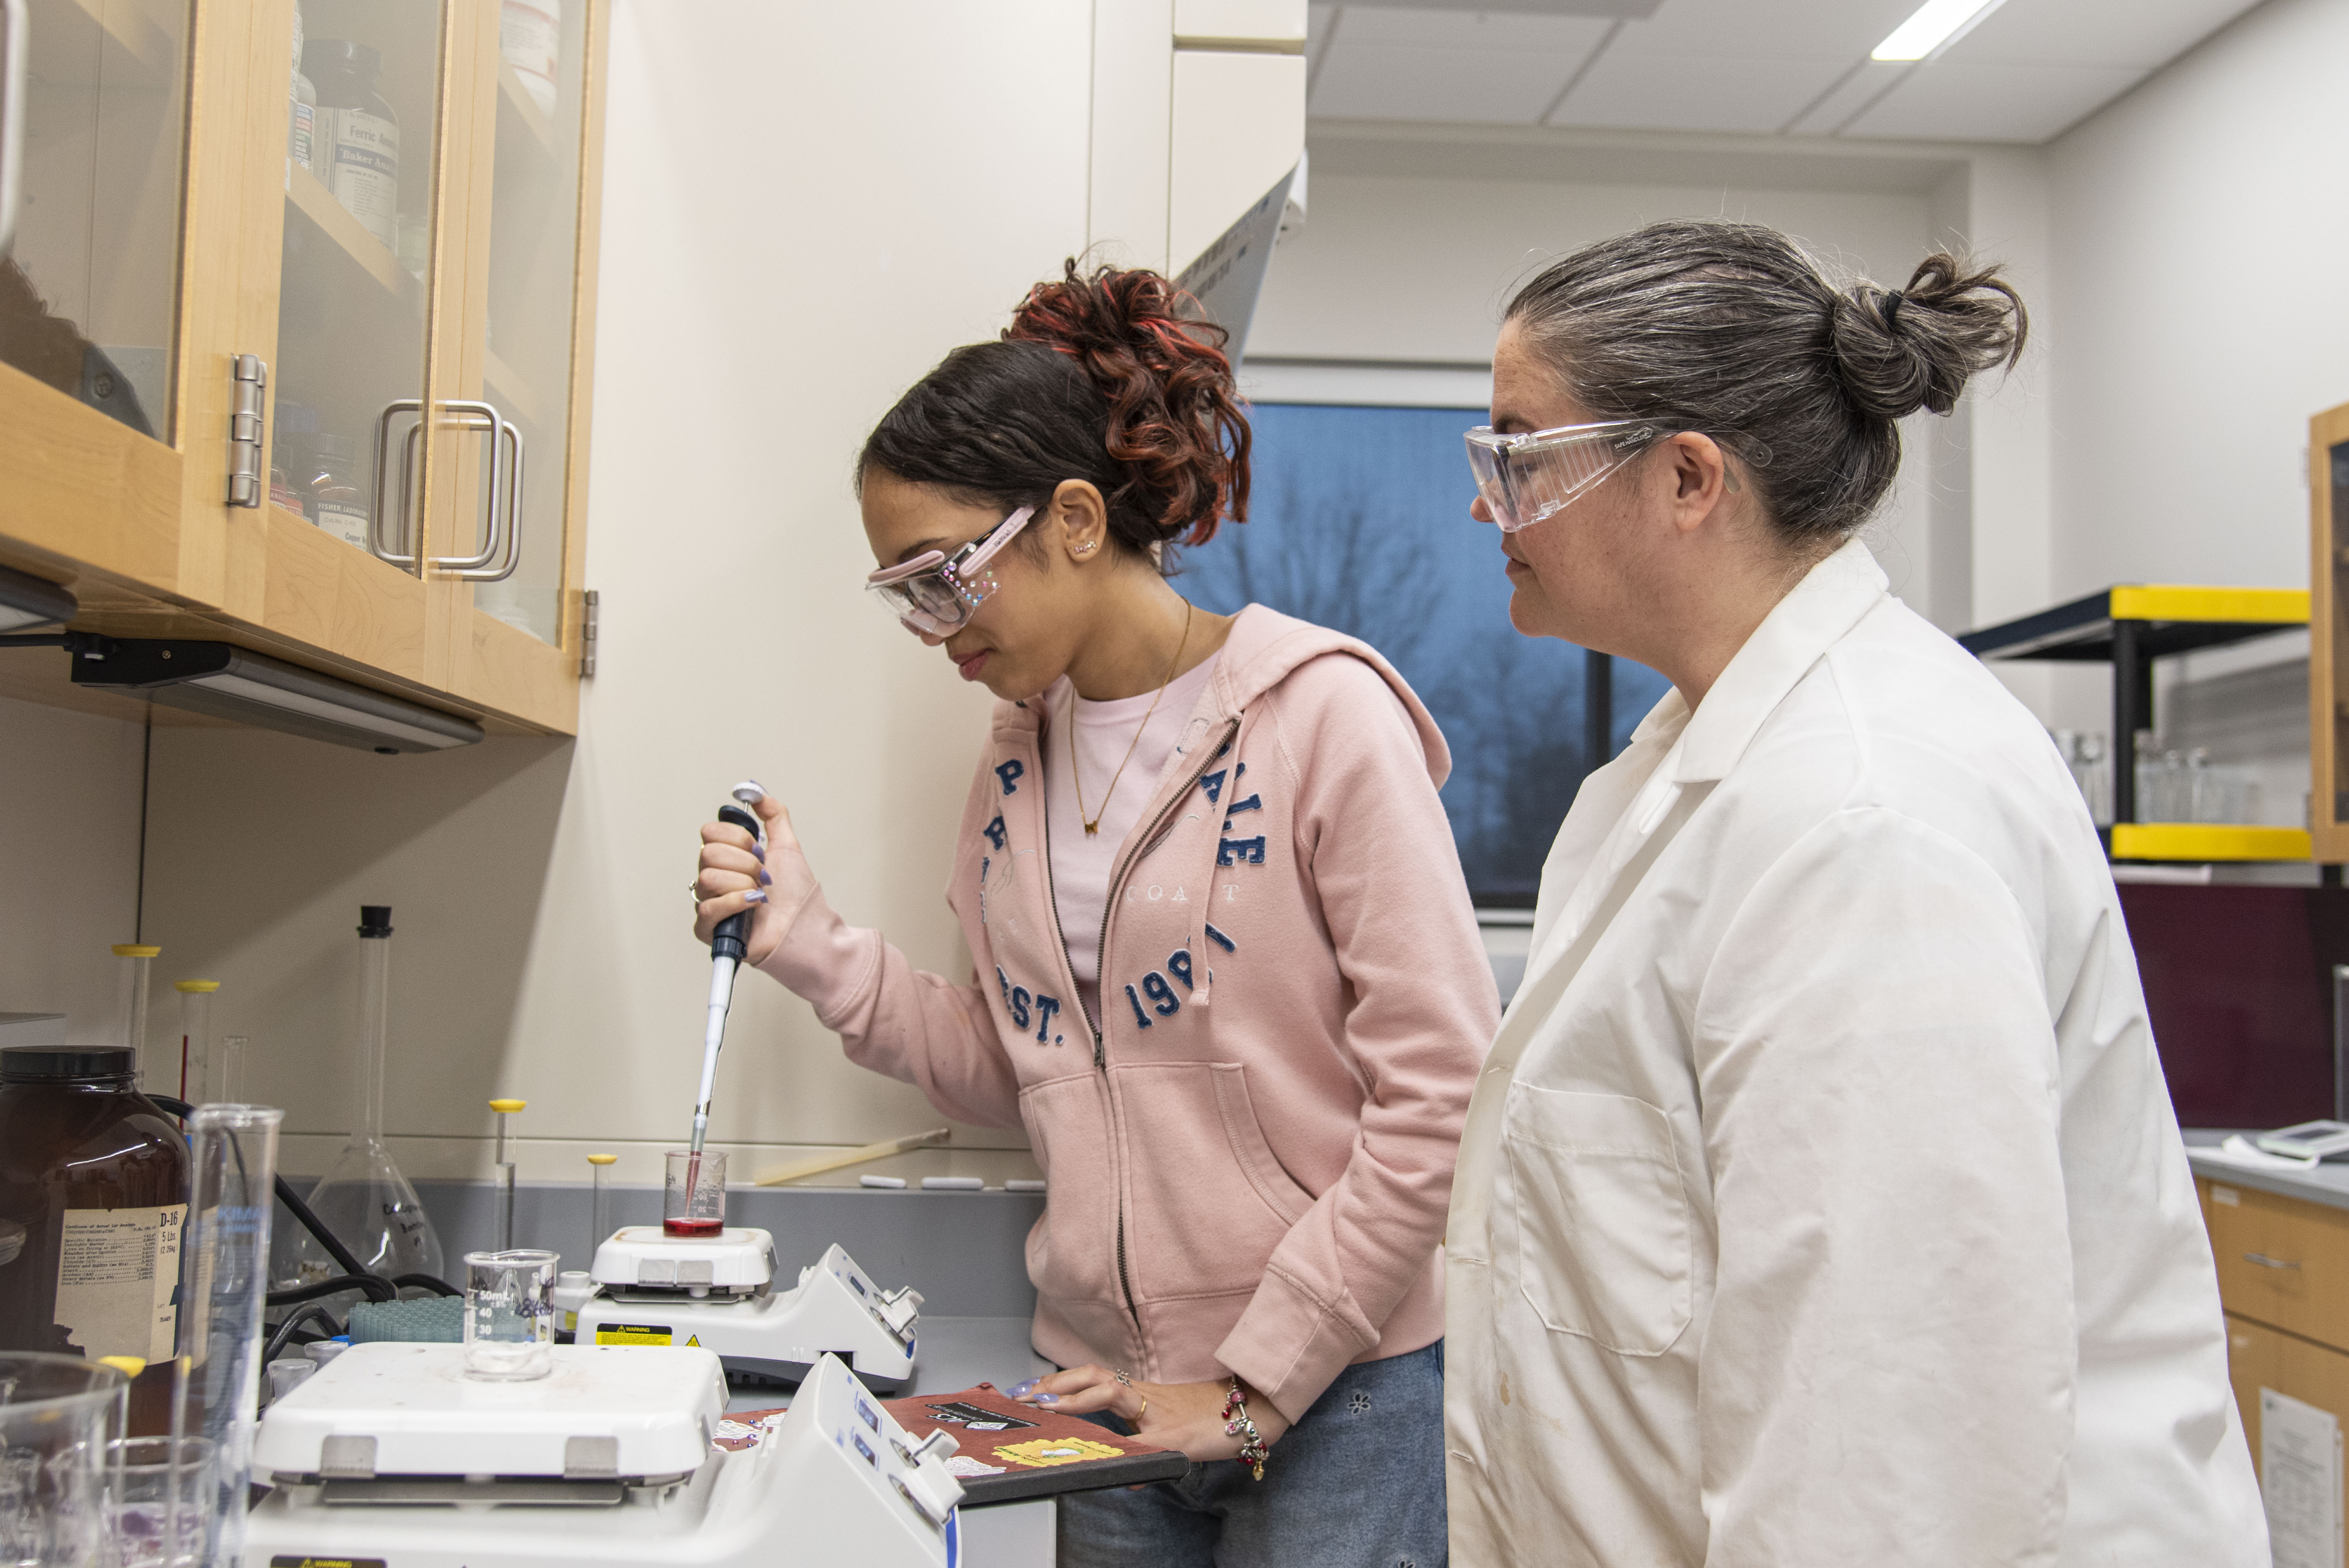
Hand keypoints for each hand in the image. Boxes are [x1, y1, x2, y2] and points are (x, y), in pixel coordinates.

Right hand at [693, 792, 817, 966]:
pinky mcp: (710, 929)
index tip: (760, 849)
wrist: (806, 929)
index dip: (737, 838)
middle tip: (764, 875)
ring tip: (760, 894)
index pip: (710, 832)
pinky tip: (753, 905)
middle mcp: (715, 879)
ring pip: (708, 877)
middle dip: (745, 862)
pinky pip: (707, 907)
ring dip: (743, 883)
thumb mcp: (788, 846)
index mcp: (728, 858)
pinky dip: (735, 903)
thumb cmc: (797, 896)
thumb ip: (774, 815)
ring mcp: (711, 903)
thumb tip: (756, 791)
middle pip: (708, 853)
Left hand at [1008, 1366, 1290, 1464]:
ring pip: (1116, 1394)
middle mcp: (1146, 1396)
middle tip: (1029, 1395)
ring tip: (1055, 1408)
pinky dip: (1132, 1456)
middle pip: (1096, 1375)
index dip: (1061, 1380)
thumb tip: (1119, 1464)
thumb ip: (1138, 1439)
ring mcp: (1160, 1414)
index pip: (1093, 1377)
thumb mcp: (1166, 1425)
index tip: (1030, 1388)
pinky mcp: (1178, 1436)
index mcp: (1139, 1392)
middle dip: (1059, 1383)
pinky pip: (1150, 1445)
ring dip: (1082, 1399)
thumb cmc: (1207, 1414)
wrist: (1252, 1409)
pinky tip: (1121, 1475)